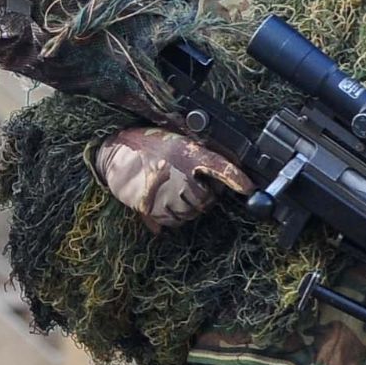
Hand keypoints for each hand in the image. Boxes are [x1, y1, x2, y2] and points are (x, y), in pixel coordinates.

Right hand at [95, 127, 254, 231]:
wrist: (116, 152)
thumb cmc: (148, 145)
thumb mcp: (178, 142)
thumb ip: (200, 159)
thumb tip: (225, 180)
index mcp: (188, 153)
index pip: (221, 168)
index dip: (238, 180)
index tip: (250, 188)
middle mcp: (180, 174)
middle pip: (205, 200)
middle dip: (202, 196)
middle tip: (190, 185)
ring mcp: (166, 193)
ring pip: (190, 213)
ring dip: (188, 207)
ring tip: (173, 191)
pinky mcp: (152, 208)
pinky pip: (173, 222)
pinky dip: (173, 216)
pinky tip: (164, 200)